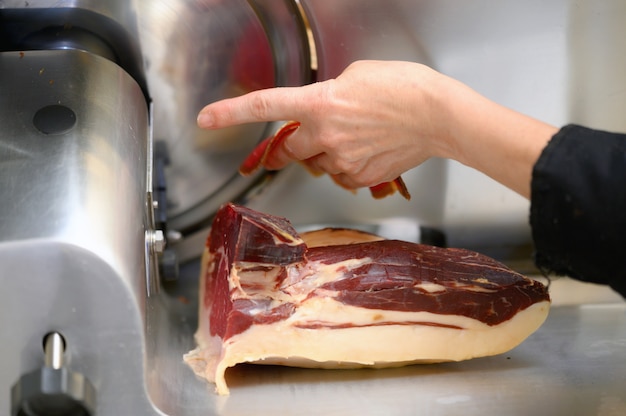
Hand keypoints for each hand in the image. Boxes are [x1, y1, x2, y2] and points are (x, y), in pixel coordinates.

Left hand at [198, 60, 557, 196]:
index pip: (266, 106)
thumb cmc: (403, 87)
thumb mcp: (356, 76)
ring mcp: (341, 160)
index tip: (206, 119)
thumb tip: (319, 111)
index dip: (231, 114)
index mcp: (320, 102)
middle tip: (297, 141)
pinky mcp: (359, 177)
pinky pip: (339, 175)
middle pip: (287, 150)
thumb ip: (327, 94)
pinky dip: (345, 166)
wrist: (438, 115)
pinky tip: (367, 151)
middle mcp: (325, 134)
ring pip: (317, 163)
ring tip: (356, 137)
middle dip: (288, 147)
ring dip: (324, 152)